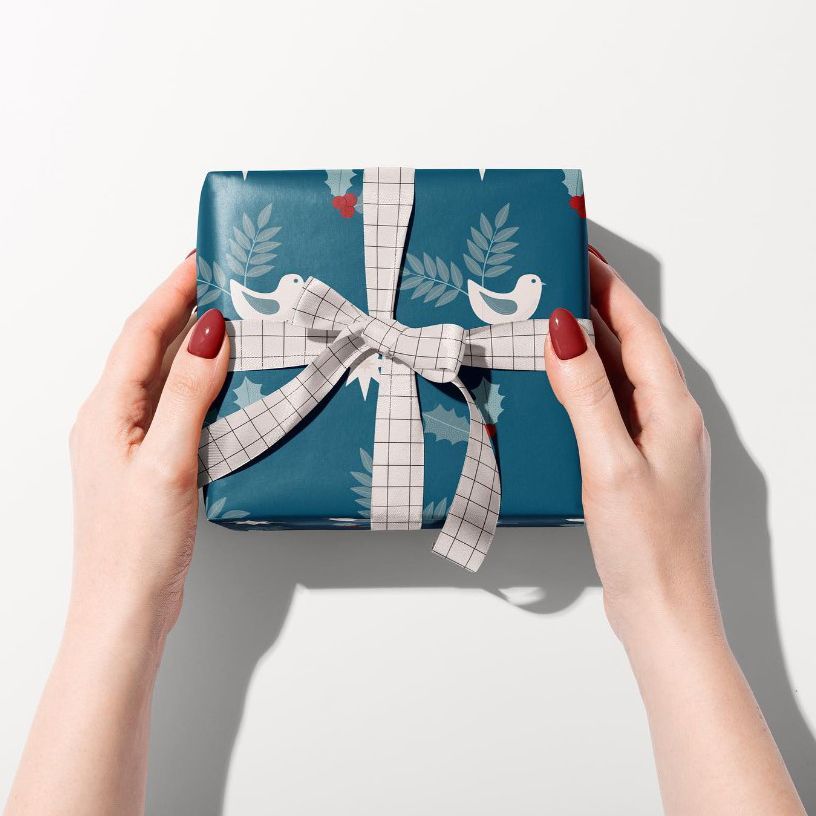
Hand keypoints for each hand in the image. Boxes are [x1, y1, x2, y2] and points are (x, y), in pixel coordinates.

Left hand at [68, 253, 227, 638]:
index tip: (202, 259)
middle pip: (147, 347)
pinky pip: (171, 405)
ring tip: (227, 320)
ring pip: (160, 376)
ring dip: (190, 343)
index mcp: (107, 412)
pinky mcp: (147, 463)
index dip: (171, 291)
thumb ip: (187, 394)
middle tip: (221, 280)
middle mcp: (111, 420)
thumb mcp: (168, 461)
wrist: (124, 608)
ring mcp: (127, 443)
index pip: (141, 332)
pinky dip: (196, 383)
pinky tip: (221, 385)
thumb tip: (209, 332)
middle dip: (181, 308)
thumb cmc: (137, 544)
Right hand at [544, 248, 803, 814]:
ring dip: (590, 344)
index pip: (637, 329)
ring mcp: (654, 442)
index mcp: (671, 409)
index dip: (609, 287)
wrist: (663, 611)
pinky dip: (586, 383)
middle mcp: (669, 418)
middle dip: (597, 306)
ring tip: (553, 319)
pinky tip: (561, 385)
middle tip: (558, 276)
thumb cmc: (646, 545)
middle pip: (631, 345)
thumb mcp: (609, 462)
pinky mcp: (637, 463)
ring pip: (620, 375)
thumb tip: (566, 330)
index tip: (580, 252)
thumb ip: (586, 393)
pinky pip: (611, 405)